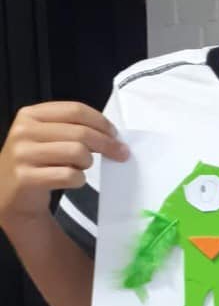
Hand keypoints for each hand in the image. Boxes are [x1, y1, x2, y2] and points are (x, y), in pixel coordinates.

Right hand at [0, 101, 127, 230]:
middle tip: (120, 154)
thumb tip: (112, 136)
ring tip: (80, 168)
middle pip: (80, 132)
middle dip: (107, 144)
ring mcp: (23, 154)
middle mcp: (24, 131)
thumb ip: (72, 129)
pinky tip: (72, 180)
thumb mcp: (47, 137)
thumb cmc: (36, 163)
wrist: (9, 195)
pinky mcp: (26, 177)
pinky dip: (79, 180)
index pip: (75, 110)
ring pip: (77, 153)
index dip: (101, 122)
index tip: (115, 134)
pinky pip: (69, 175)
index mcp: (30, 115)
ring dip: (87, 163)